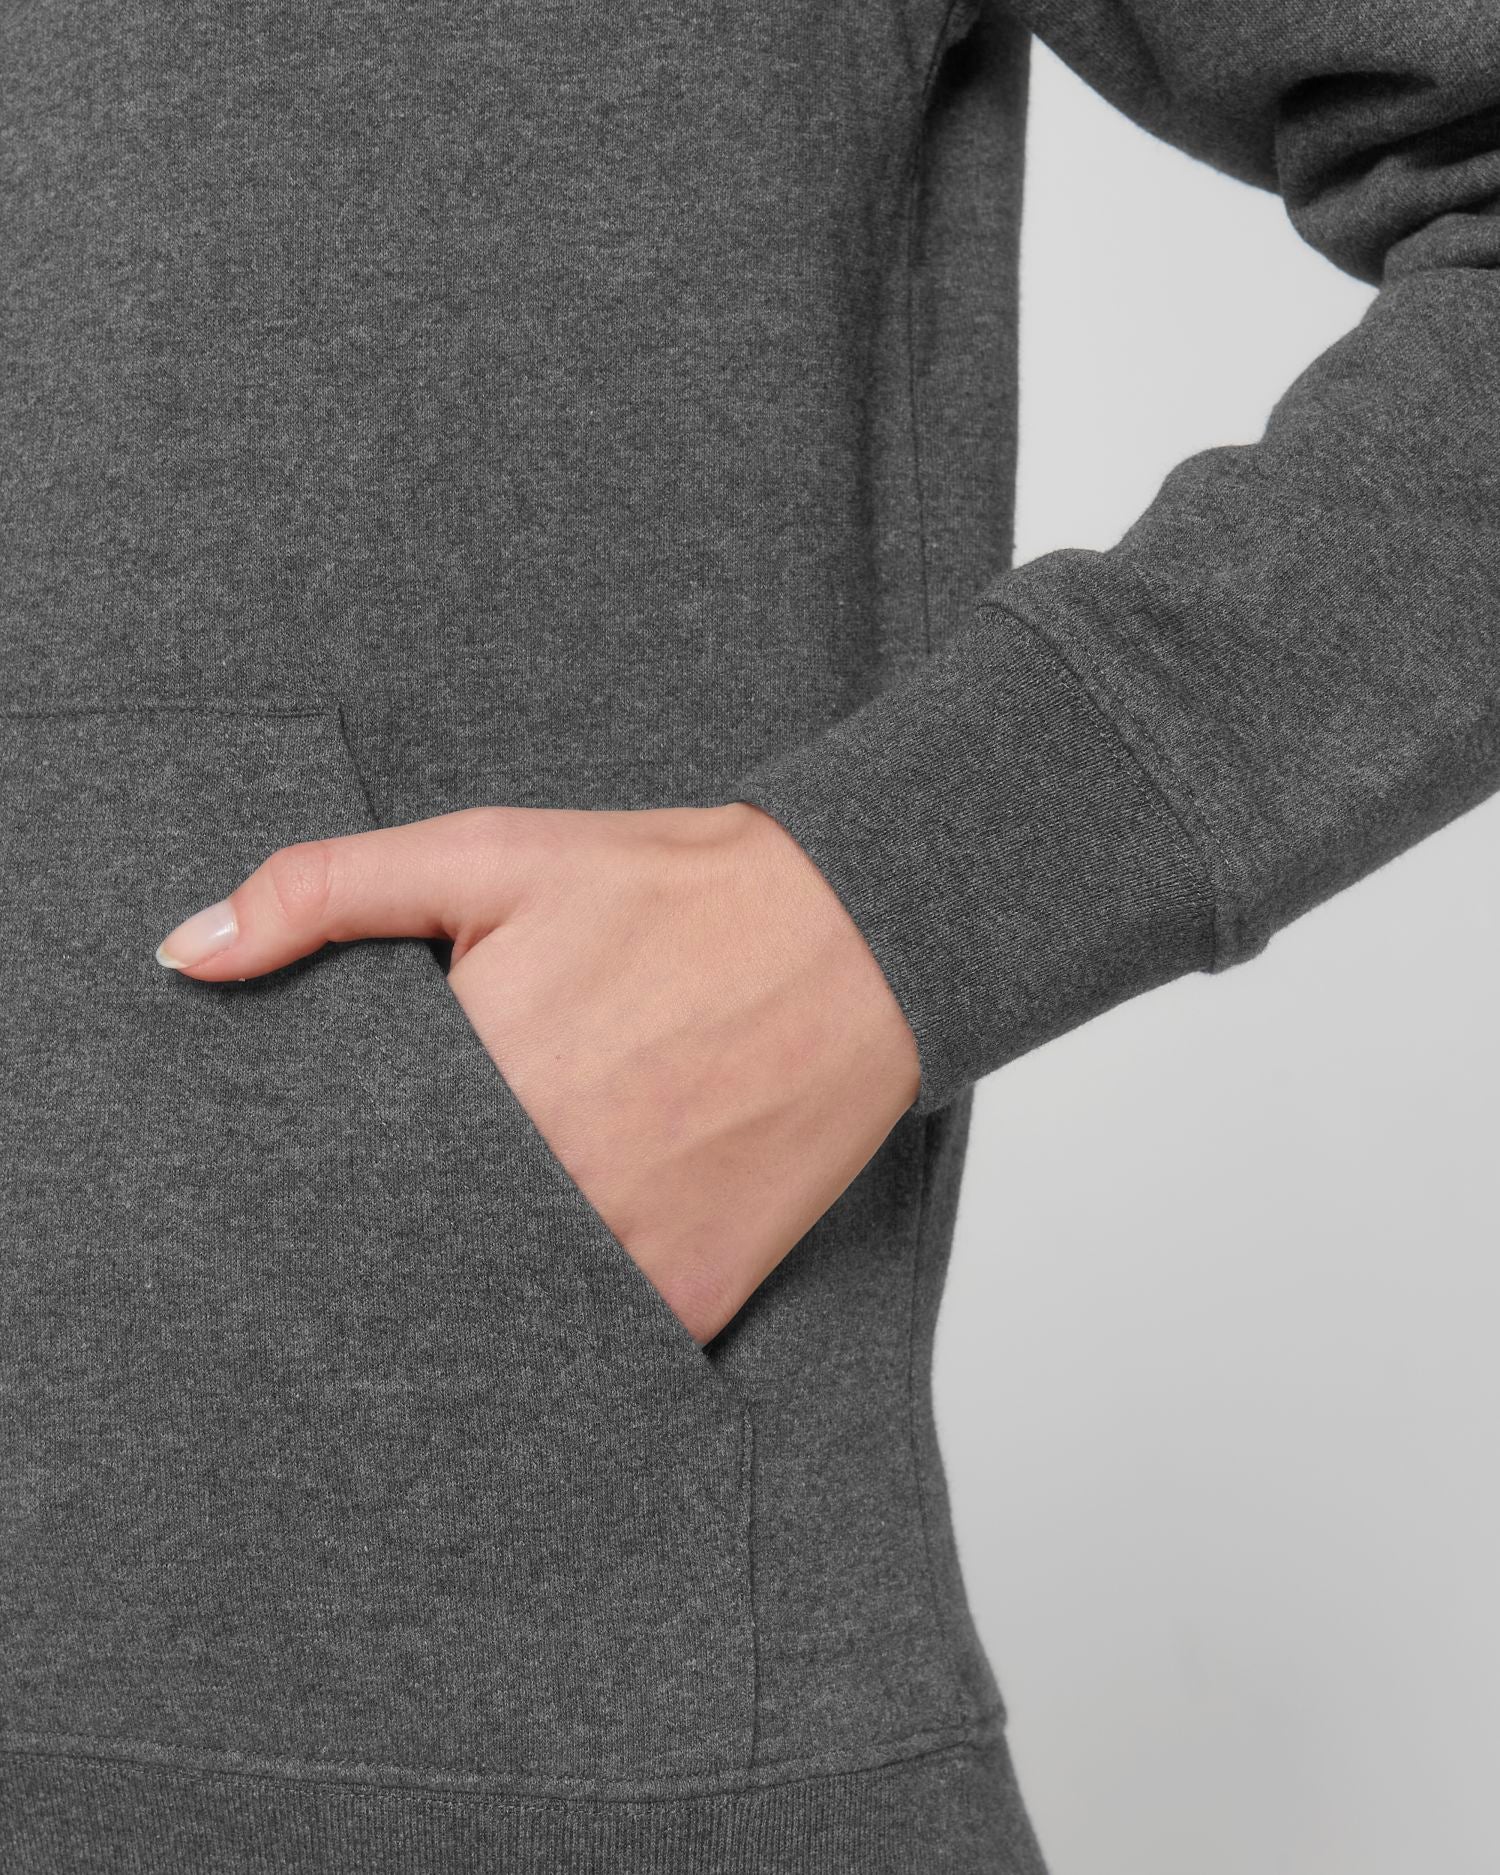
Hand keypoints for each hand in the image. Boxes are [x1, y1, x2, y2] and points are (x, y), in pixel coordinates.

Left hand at [154, 801, 921, 1344]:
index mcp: (473, 1077)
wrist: (861, 934)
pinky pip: (593, 1346)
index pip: (329, 1175)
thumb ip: (327, 893)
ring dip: (456, 1294)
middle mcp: (541, 1182)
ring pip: (488, 1312)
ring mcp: (621, 1252)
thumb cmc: (673, 890)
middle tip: (341, 1242)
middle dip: (372, 1243)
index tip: (273, 1195)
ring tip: (441, 1260)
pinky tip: (536, 1285)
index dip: (298, 1185)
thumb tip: (184, 952)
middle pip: (400, 1255)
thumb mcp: (492, 852)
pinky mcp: (690, 1295)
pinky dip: (557, 1327)